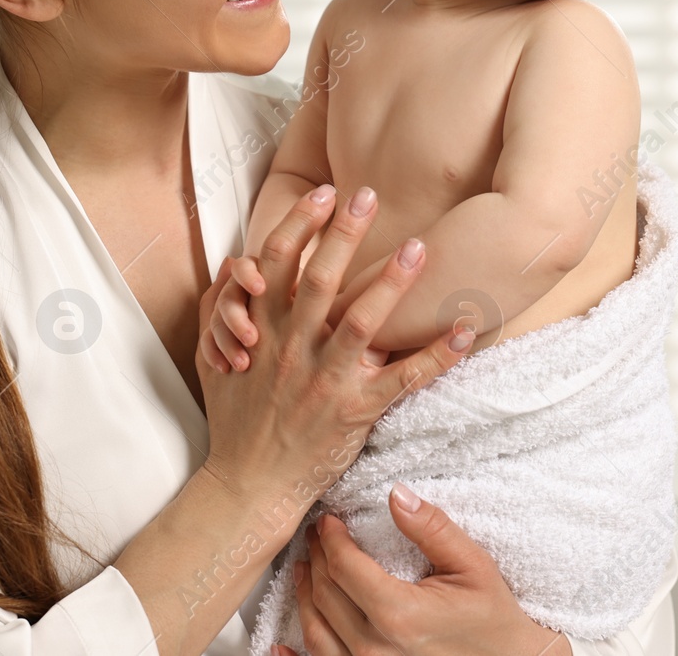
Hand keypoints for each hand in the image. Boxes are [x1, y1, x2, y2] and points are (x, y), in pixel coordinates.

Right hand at [193, 186, 471, 539]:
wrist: (248, 484)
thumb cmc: (234, 419)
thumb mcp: (211, 358)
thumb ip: (219, 309)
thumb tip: (233, 266)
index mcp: (260, 330)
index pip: (275, 262)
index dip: (299, 223)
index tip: (323, 192)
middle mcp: (292, 348)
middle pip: (319, 278)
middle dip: (344, 232)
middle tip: (368, 194)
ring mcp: (325, 380)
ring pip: (361, 321)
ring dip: (391, 283)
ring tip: (418, 247)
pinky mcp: (356, 410)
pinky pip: (404, 378)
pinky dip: (439, 354)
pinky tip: (467, 329)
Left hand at [276, 483, 570, 655]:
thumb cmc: (493, 621)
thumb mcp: (473, 566)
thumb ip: (432, 529)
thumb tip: (396, 494)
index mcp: (399, 614)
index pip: (343, 566)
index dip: (329, 537)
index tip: (328, 520)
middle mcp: (375, 648)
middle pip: (324, 593)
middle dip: (316, 557)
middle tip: (316, 535)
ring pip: (314, 629)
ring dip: (304, 594)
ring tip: (305, 568)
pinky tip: (280, 646)